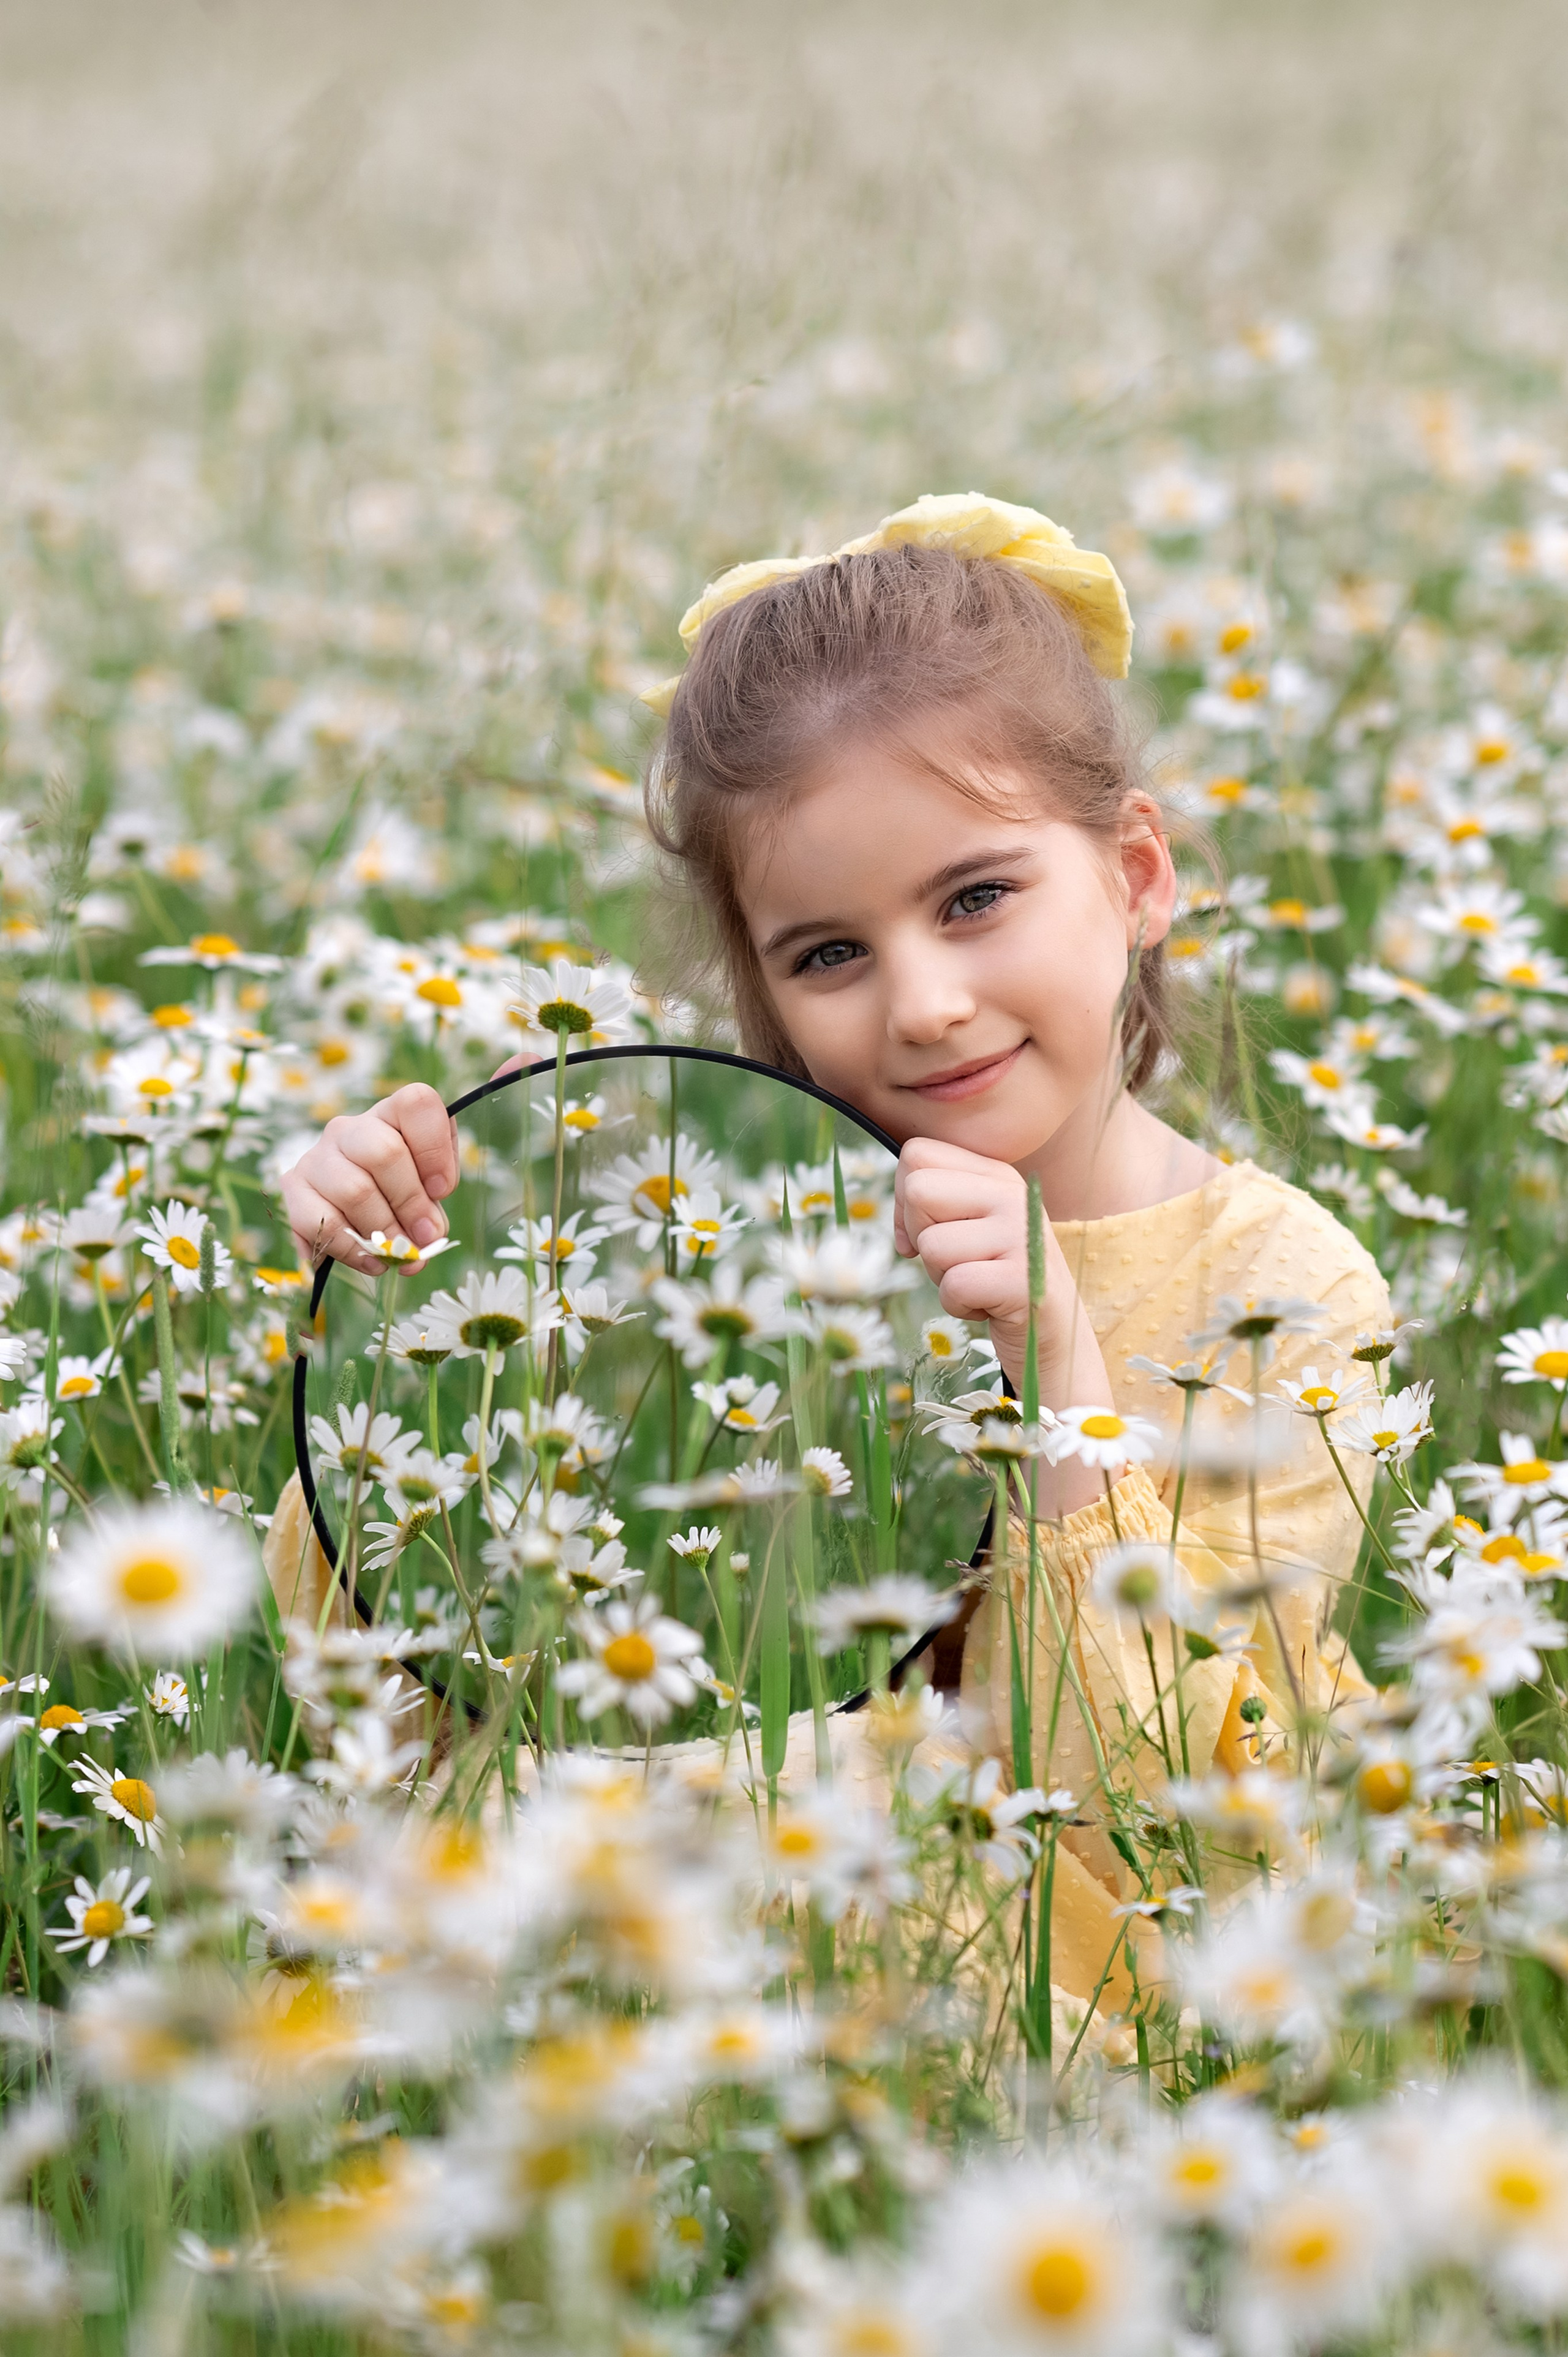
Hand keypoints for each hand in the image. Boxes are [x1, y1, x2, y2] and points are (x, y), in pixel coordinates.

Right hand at [281, 1084, 458, 1277]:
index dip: (435, 1149)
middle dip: (411, 1203)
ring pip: (354, 1191)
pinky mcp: (294, 1187)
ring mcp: (318, 1155)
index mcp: (391, 1114)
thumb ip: (432, 1209)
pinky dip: (352, 1250)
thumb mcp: (424, 1190)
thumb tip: (425, 1239)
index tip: (443, 1190)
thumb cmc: (397, 1190)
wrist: (348, 1207)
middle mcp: (350, 1128)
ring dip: (383, 1231)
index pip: (417, 1104)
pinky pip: (323, 1223)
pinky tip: (370, 1261)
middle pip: (384, 1153)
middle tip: (424, 1237)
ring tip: (397, 1255)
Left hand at [894, 1136, 1116, 1515]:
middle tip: (957, 1260)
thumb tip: (899, 1232)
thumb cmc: (993, 1276)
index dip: (905, 1200)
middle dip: (921, 1235)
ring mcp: (1020, 1234)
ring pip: (931, 1244)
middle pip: (917, 1190)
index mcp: (995, 1172)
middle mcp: (1011, 1194)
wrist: (1049, 1333)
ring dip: (942, 1277)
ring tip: (978, 1282)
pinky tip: (988, 1305)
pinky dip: (959, 1304)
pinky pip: (953, 1285)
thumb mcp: (965, 1226)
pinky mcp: (1022, 1279)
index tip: (931, 1230)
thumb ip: (927, 1205)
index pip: (917, 1155)